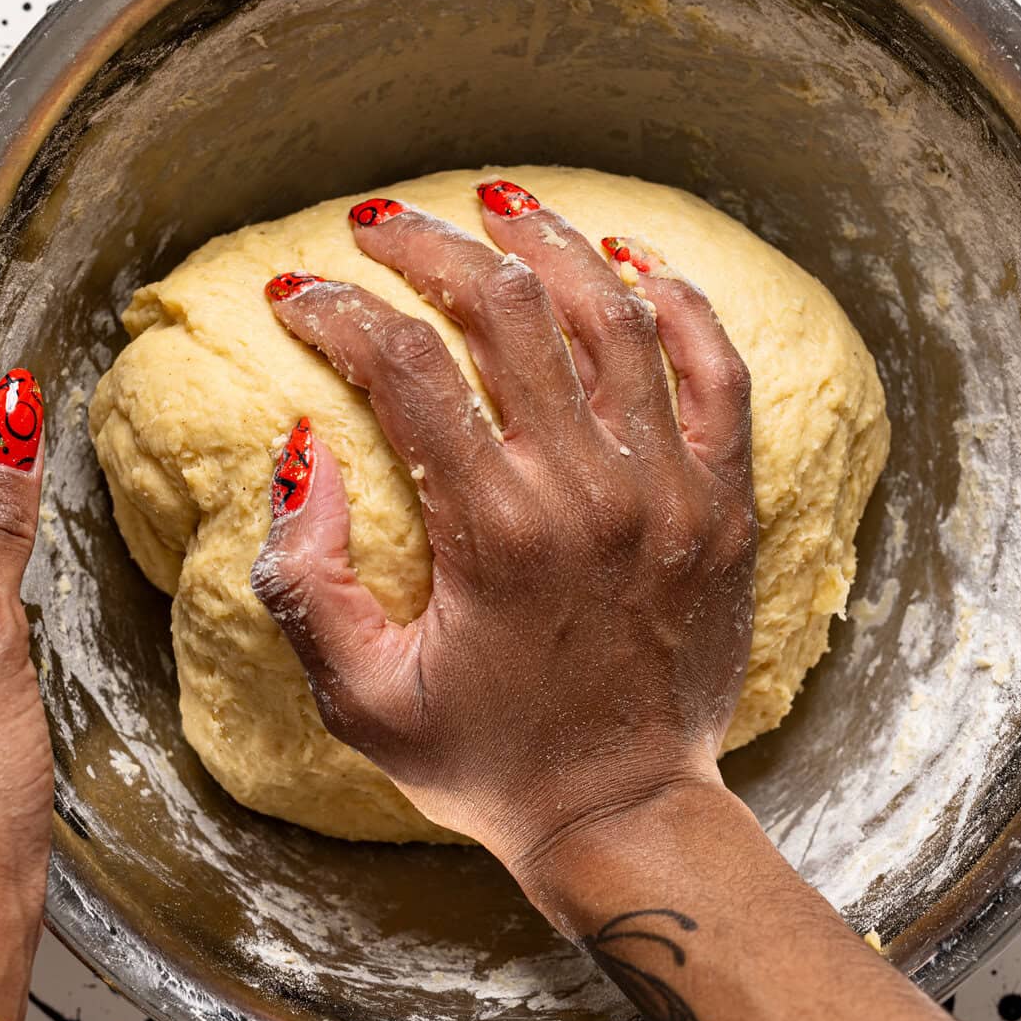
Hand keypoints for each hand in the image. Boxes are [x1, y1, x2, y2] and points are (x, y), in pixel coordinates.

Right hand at [251, 180, 756, 883]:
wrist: (626, 815)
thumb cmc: (486, 762)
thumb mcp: (359, 699)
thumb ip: (303, 581)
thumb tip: (300, 451)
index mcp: (496, 530)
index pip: (405, 365)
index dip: (339, 311)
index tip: (297, 298)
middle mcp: (590, 491)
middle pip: (505, 310)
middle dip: (428, 247)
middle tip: (381, 226)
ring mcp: (670, 490)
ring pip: (613, 314)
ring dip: (548, 244)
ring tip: (498, 206)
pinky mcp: (723, 503)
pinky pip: (716, 368)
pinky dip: (678, 302)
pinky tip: (632, 263)